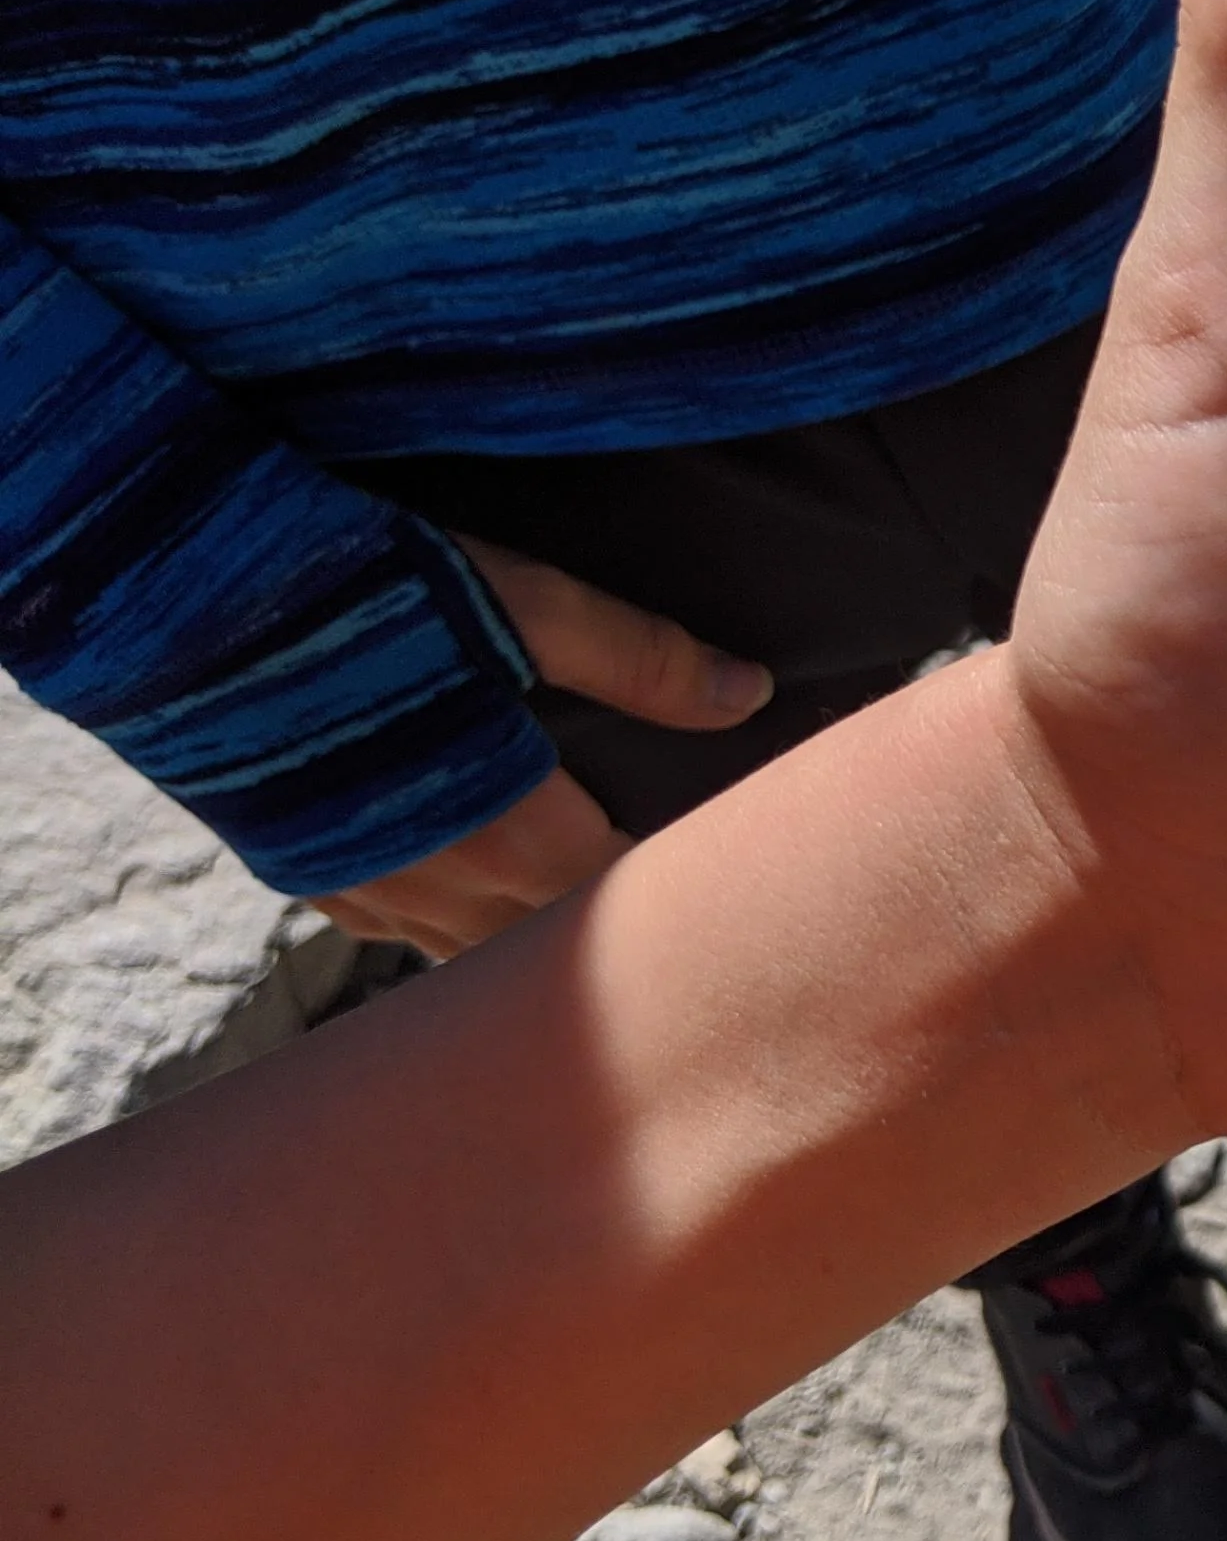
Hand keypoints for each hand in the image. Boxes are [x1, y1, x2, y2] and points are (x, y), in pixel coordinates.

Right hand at [309, 542, 772, 957]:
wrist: (165, 601)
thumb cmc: (354, 588)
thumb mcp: (519, 600)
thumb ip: (639, 657)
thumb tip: (748, 694)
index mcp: (506, 826)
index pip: (626, 896)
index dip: (681, 890)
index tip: (730, 880)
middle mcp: (432, 882)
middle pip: (553, 941)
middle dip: (610, 926)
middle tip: (669, 903)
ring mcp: (356, 889)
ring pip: (469, 953)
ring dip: (526, 939)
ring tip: (580, 910)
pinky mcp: (298, 872)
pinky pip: (391, 930)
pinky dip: (443, 923)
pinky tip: (467, 886)